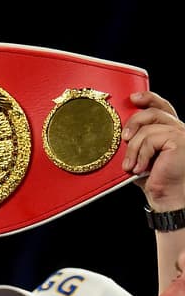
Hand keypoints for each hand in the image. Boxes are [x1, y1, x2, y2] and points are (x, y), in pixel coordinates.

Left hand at [123, 91, 184, 211]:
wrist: (166, 197)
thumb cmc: (153, 179)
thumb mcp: (140, 155)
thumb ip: (136, 140)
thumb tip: (117, 131)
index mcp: (170, 130)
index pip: (161, 107)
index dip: (148, 98)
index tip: (132, 98)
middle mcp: (178, 128)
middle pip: (154, 112)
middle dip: (134, 122)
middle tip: (124, 139)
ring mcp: (181, 133)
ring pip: (148, 128)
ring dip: (133, 149)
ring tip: (131, 165)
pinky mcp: (179, 140)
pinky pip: (150, 139)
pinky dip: (141, 155)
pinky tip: (141, 168)